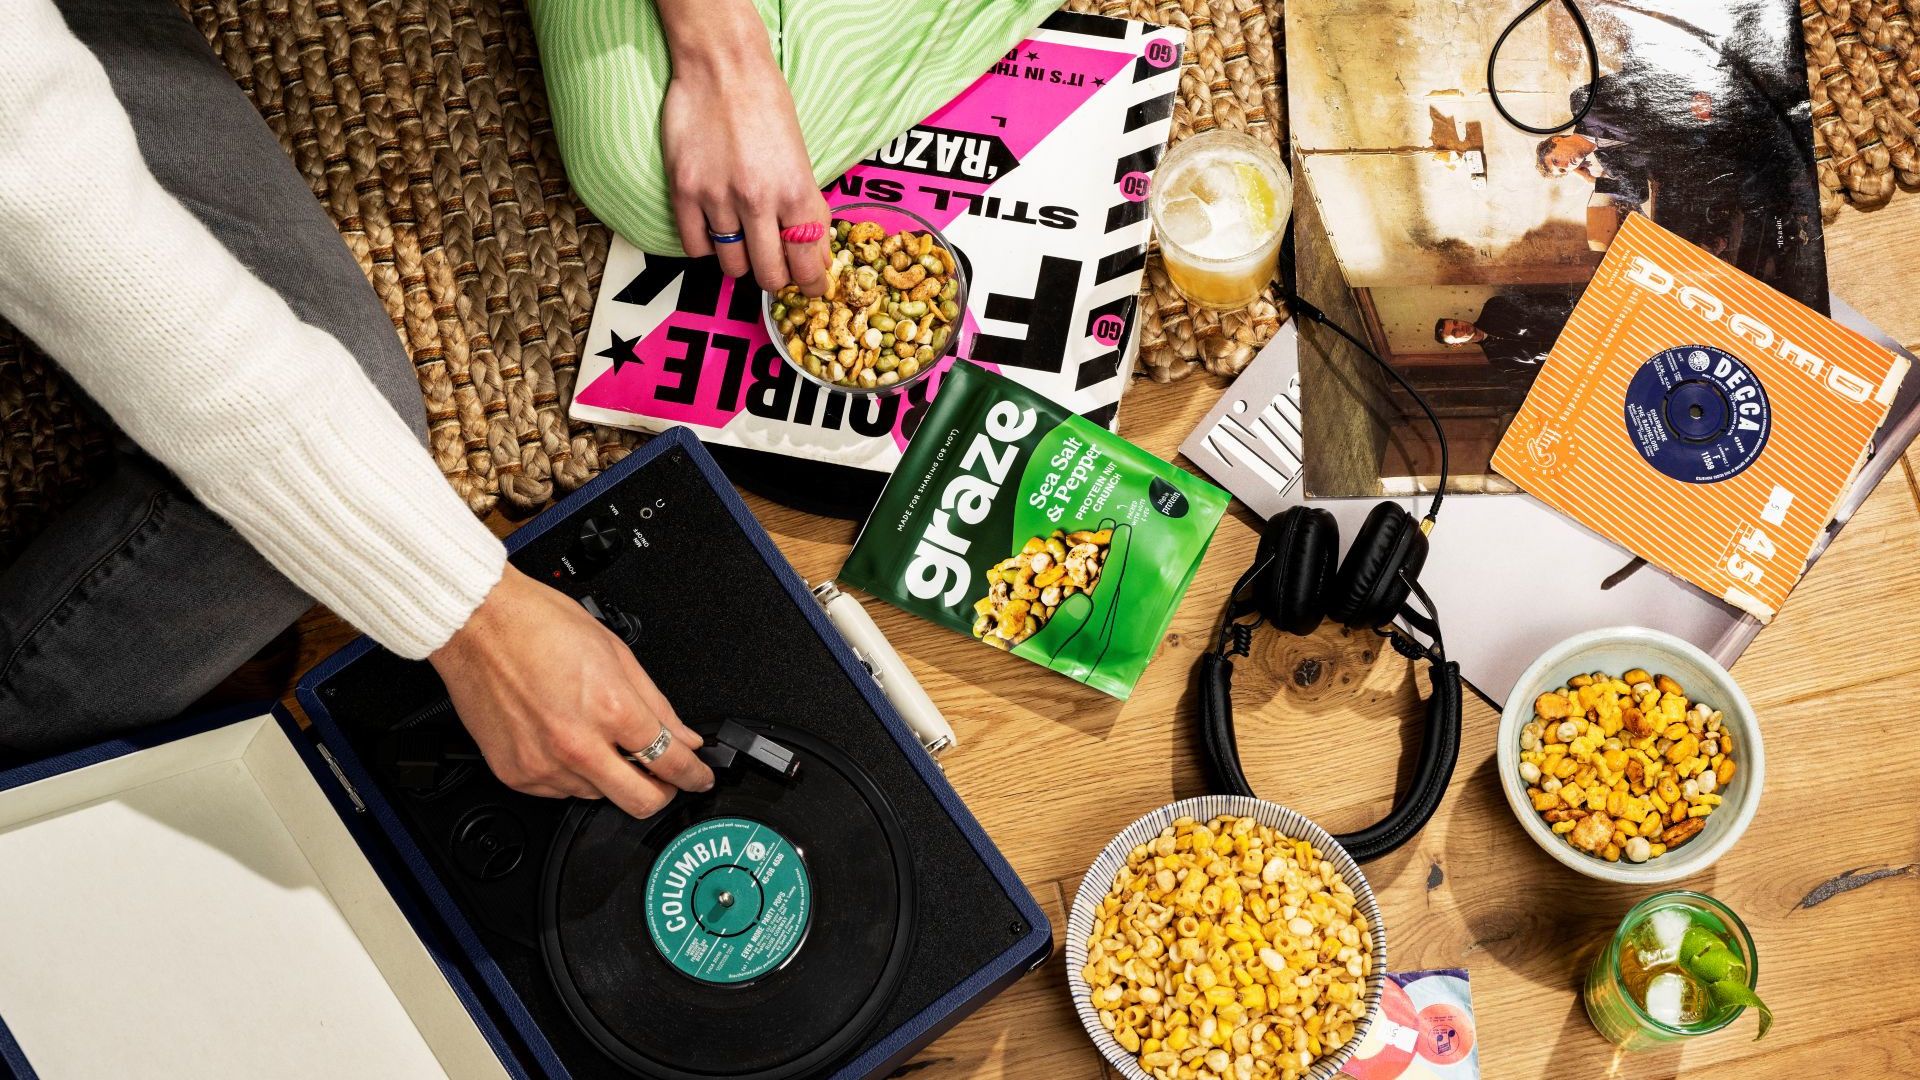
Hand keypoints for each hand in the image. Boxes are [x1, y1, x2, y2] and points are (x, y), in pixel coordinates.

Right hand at [430, 566, 713, 817]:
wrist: (477, 623)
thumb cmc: (539, 625)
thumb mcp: (616, 653)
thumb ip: (656, 703)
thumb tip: (683, 735)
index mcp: (610, 708)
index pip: (671, 762)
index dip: (694, 775)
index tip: (699, 778)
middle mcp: (577, 745)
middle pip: (641, 801)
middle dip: (662, 792)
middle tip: (663, 777)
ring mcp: (544, 765)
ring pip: (599, 795)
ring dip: (610, 777)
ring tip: (596, 737)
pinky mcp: (516, 775)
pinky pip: (560, 792)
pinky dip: (572, 775)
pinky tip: (566, 742)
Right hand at [657, 0, 828, 295]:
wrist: (723, 66)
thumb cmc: (766, 104)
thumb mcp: (802, 157)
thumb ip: (809, 207)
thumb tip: (818, 253)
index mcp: (796, 191)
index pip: (808, 264)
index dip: (811, 284)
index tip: (809, 288)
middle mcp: (759, 200)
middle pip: (769, 275)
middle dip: (776, 278)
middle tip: (775, 267)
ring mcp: (718, 198)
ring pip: (732, 266)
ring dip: (740, 261)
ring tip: (743, 240)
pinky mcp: (684, 190)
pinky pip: (696, 247)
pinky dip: (707, 247)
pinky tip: (714, 229)